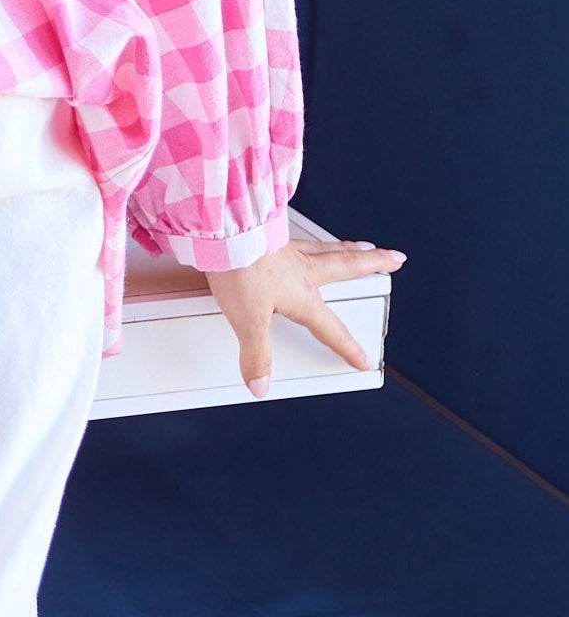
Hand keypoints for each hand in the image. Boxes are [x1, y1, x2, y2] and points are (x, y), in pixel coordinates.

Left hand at [206, 238, 404, 396]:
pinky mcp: (270, 235)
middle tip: (394, 259)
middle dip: (373, 263)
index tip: (364, 359)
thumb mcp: (249, 321)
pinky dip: (313, 238)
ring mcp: (287, 250)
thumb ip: (256, 354)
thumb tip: (260, 384)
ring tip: (364, 245)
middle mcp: (302, 270)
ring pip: (327, 248)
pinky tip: (309, 237)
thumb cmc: (239, 271)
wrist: (222, 232)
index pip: (332, 329)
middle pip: (346, 266)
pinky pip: (300, 237)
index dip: (348, 348)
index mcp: (303, 296)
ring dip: (348, 247)